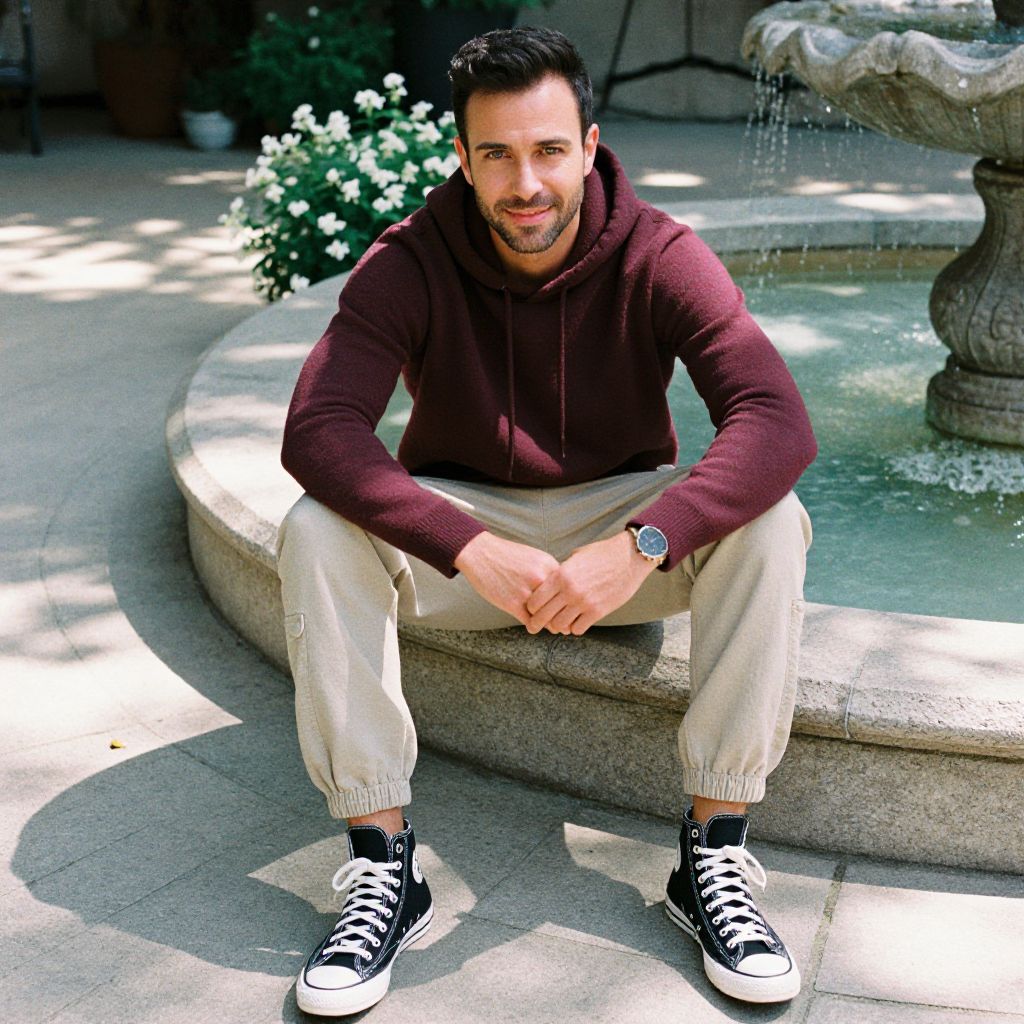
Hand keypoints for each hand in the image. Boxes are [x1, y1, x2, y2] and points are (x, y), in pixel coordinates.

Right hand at [454, 532, 560, 626]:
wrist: (480, 553)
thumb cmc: (508, 555)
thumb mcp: (535, 557)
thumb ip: (549, 572)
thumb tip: (563, 591)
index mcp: (548, 565)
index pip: (568, 589)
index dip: (569, 601)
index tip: (570, 610)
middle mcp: (540, 578)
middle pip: (560, 605)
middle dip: (563, 616)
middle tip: (566, 626)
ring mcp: (526, 591)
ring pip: (546, 616)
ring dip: (549, 623)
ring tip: (552, 628)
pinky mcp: (512, 603)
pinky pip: (531, 622)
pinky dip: (534, 626)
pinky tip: (533, 626)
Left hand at [524, 530, 658, 635]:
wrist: (629, 557)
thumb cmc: (602, 554)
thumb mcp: (575, 557)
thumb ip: (561, 571)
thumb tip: (550, 581)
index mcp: (561, 575)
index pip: (535, 600)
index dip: (531, 607)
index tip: (533, 609)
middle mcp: (569, 591)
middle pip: (543, 616)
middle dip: (537, 622)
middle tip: (536, 625)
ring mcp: (584, 602)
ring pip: (559, 625)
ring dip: (557, 626)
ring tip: (559, 622)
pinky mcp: (598, 611)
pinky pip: (578, 629)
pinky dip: (574, 628)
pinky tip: (576, 622)